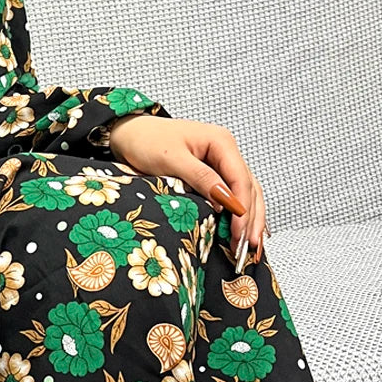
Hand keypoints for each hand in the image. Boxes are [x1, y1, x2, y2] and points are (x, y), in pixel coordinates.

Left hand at [107, 114, 266, 263]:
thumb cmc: (146, 140)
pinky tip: (243, 231)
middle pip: (249, 189)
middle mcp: (225, 151)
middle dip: (250, 219)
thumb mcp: (171, 159)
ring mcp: (221, 162)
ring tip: (249, 246)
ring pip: (246, 193)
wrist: (130, 134)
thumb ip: (200, 178)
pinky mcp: (213, 173)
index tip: (238, 234)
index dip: (242, 209)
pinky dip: (240, 214)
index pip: (240, 180)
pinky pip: (233, 195)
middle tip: (248, 248)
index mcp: (221, 142)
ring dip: (249, 220)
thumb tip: (225, 200)